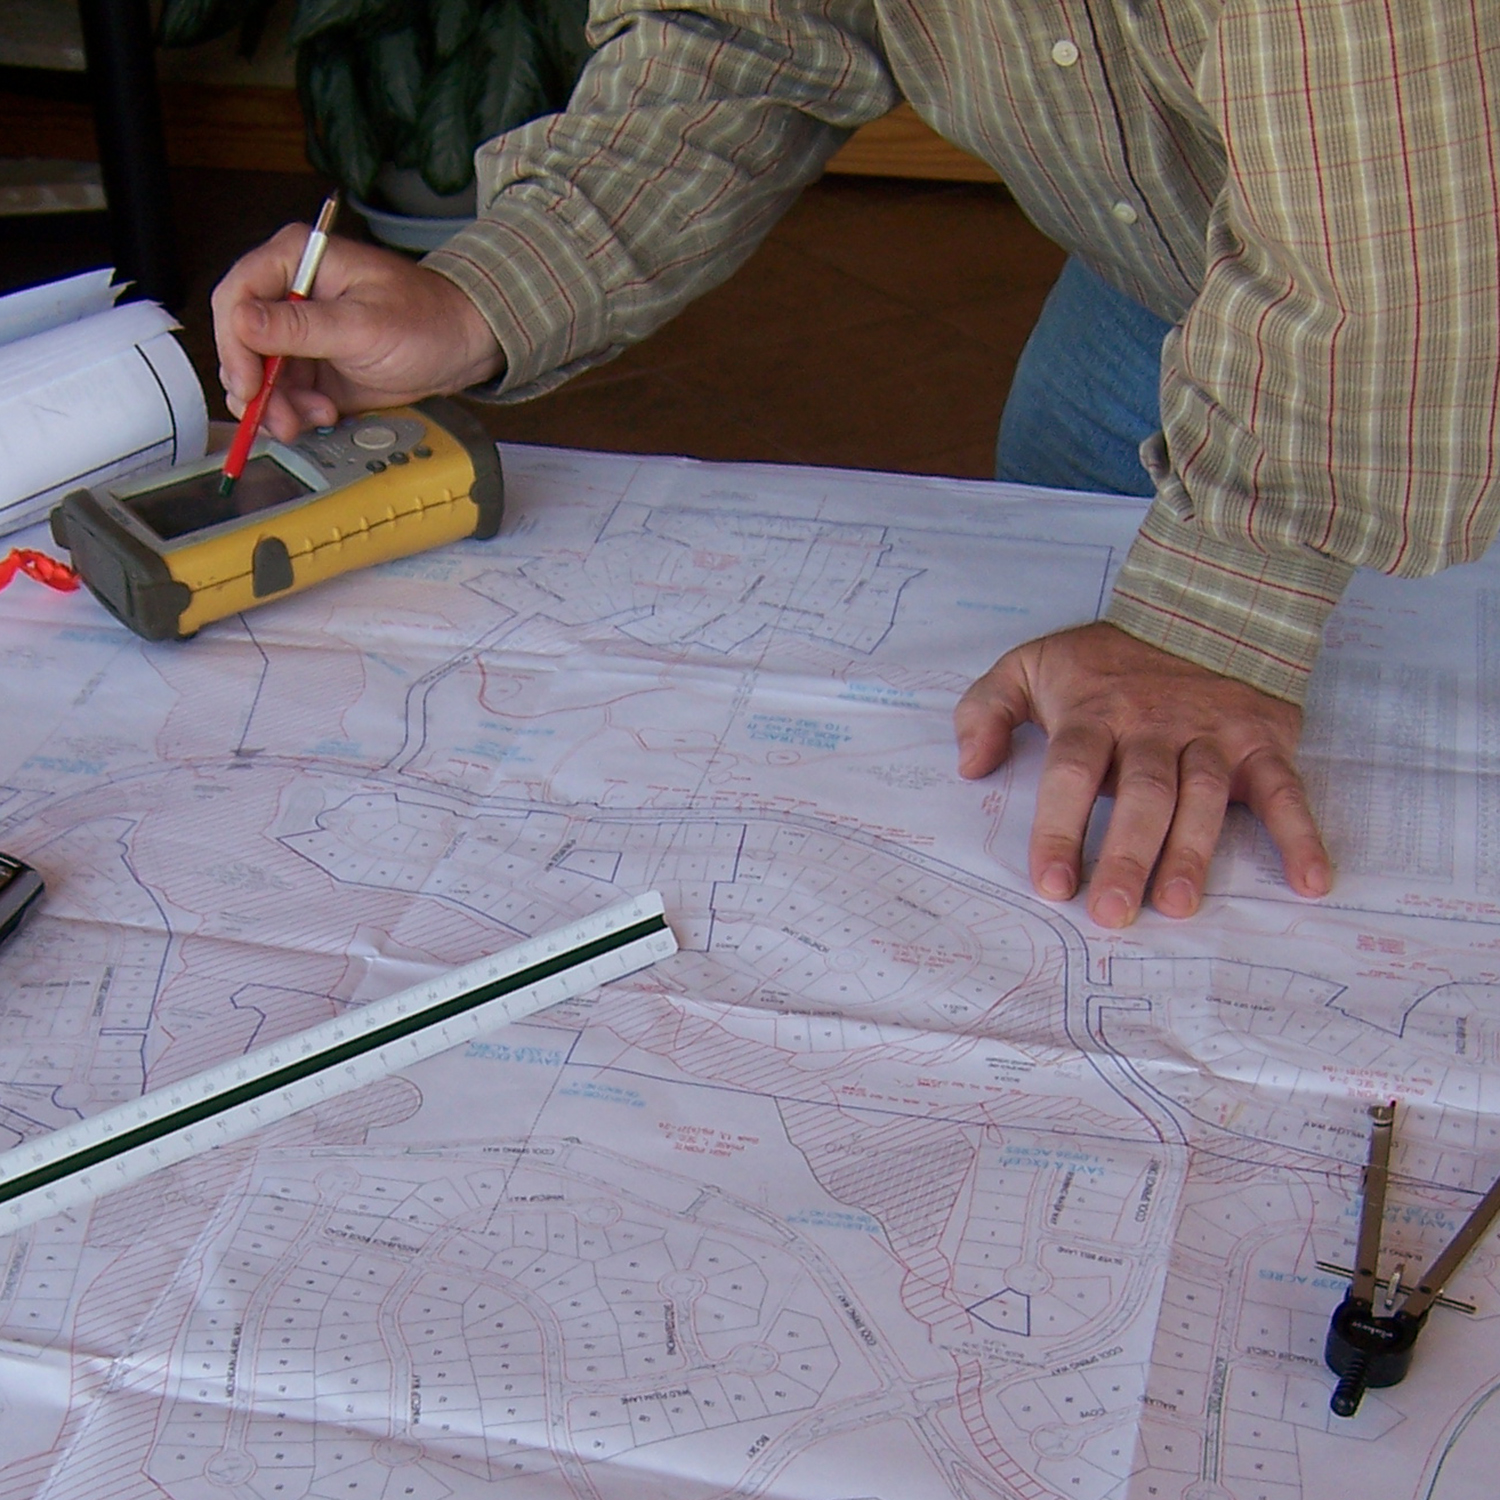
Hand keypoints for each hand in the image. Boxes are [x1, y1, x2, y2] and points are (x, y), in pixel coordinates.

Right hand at [211, 225, 504, 439]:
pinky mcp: (312, 368)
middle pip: (241, 342)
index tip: (248, 383)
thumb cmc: (426, 320)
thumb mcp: (363, 325)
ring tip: (313, 418)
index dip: (234, 343)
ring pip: (258, 375)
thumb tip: (242, 321)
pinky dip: (294, 413)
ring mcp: (299, 334)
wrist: (462, 348)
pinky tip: (323, 416)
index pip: (236, 296)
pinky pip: (283, 395)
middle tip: (279, 418)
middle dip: (256, 386)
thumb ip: (301, 327)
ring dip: (277, 406)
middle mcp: (289, 294)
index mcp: (296, 260)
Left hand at [953, 622, 1331, 925]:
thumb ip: (987, 709)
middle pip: (1140, 793)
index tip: (1052, 883)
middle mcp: (1153, 725)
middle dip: (1126, 854)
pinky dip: (1302, 834)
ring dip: (1193, 851)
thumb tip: (970, 765)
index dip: (1060, 827)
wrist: (1203, 605)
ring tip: (1177, 905)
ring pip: (1203, 795)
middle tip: (1112, 913)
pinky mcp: (1262, 741)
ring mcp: (1212, 734)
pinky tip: (1311, 882)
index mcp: (1094, 711)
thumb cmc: (1107, 658)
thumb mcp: (1032, 663)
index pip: (1072, 771)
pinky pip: (1286, 789)